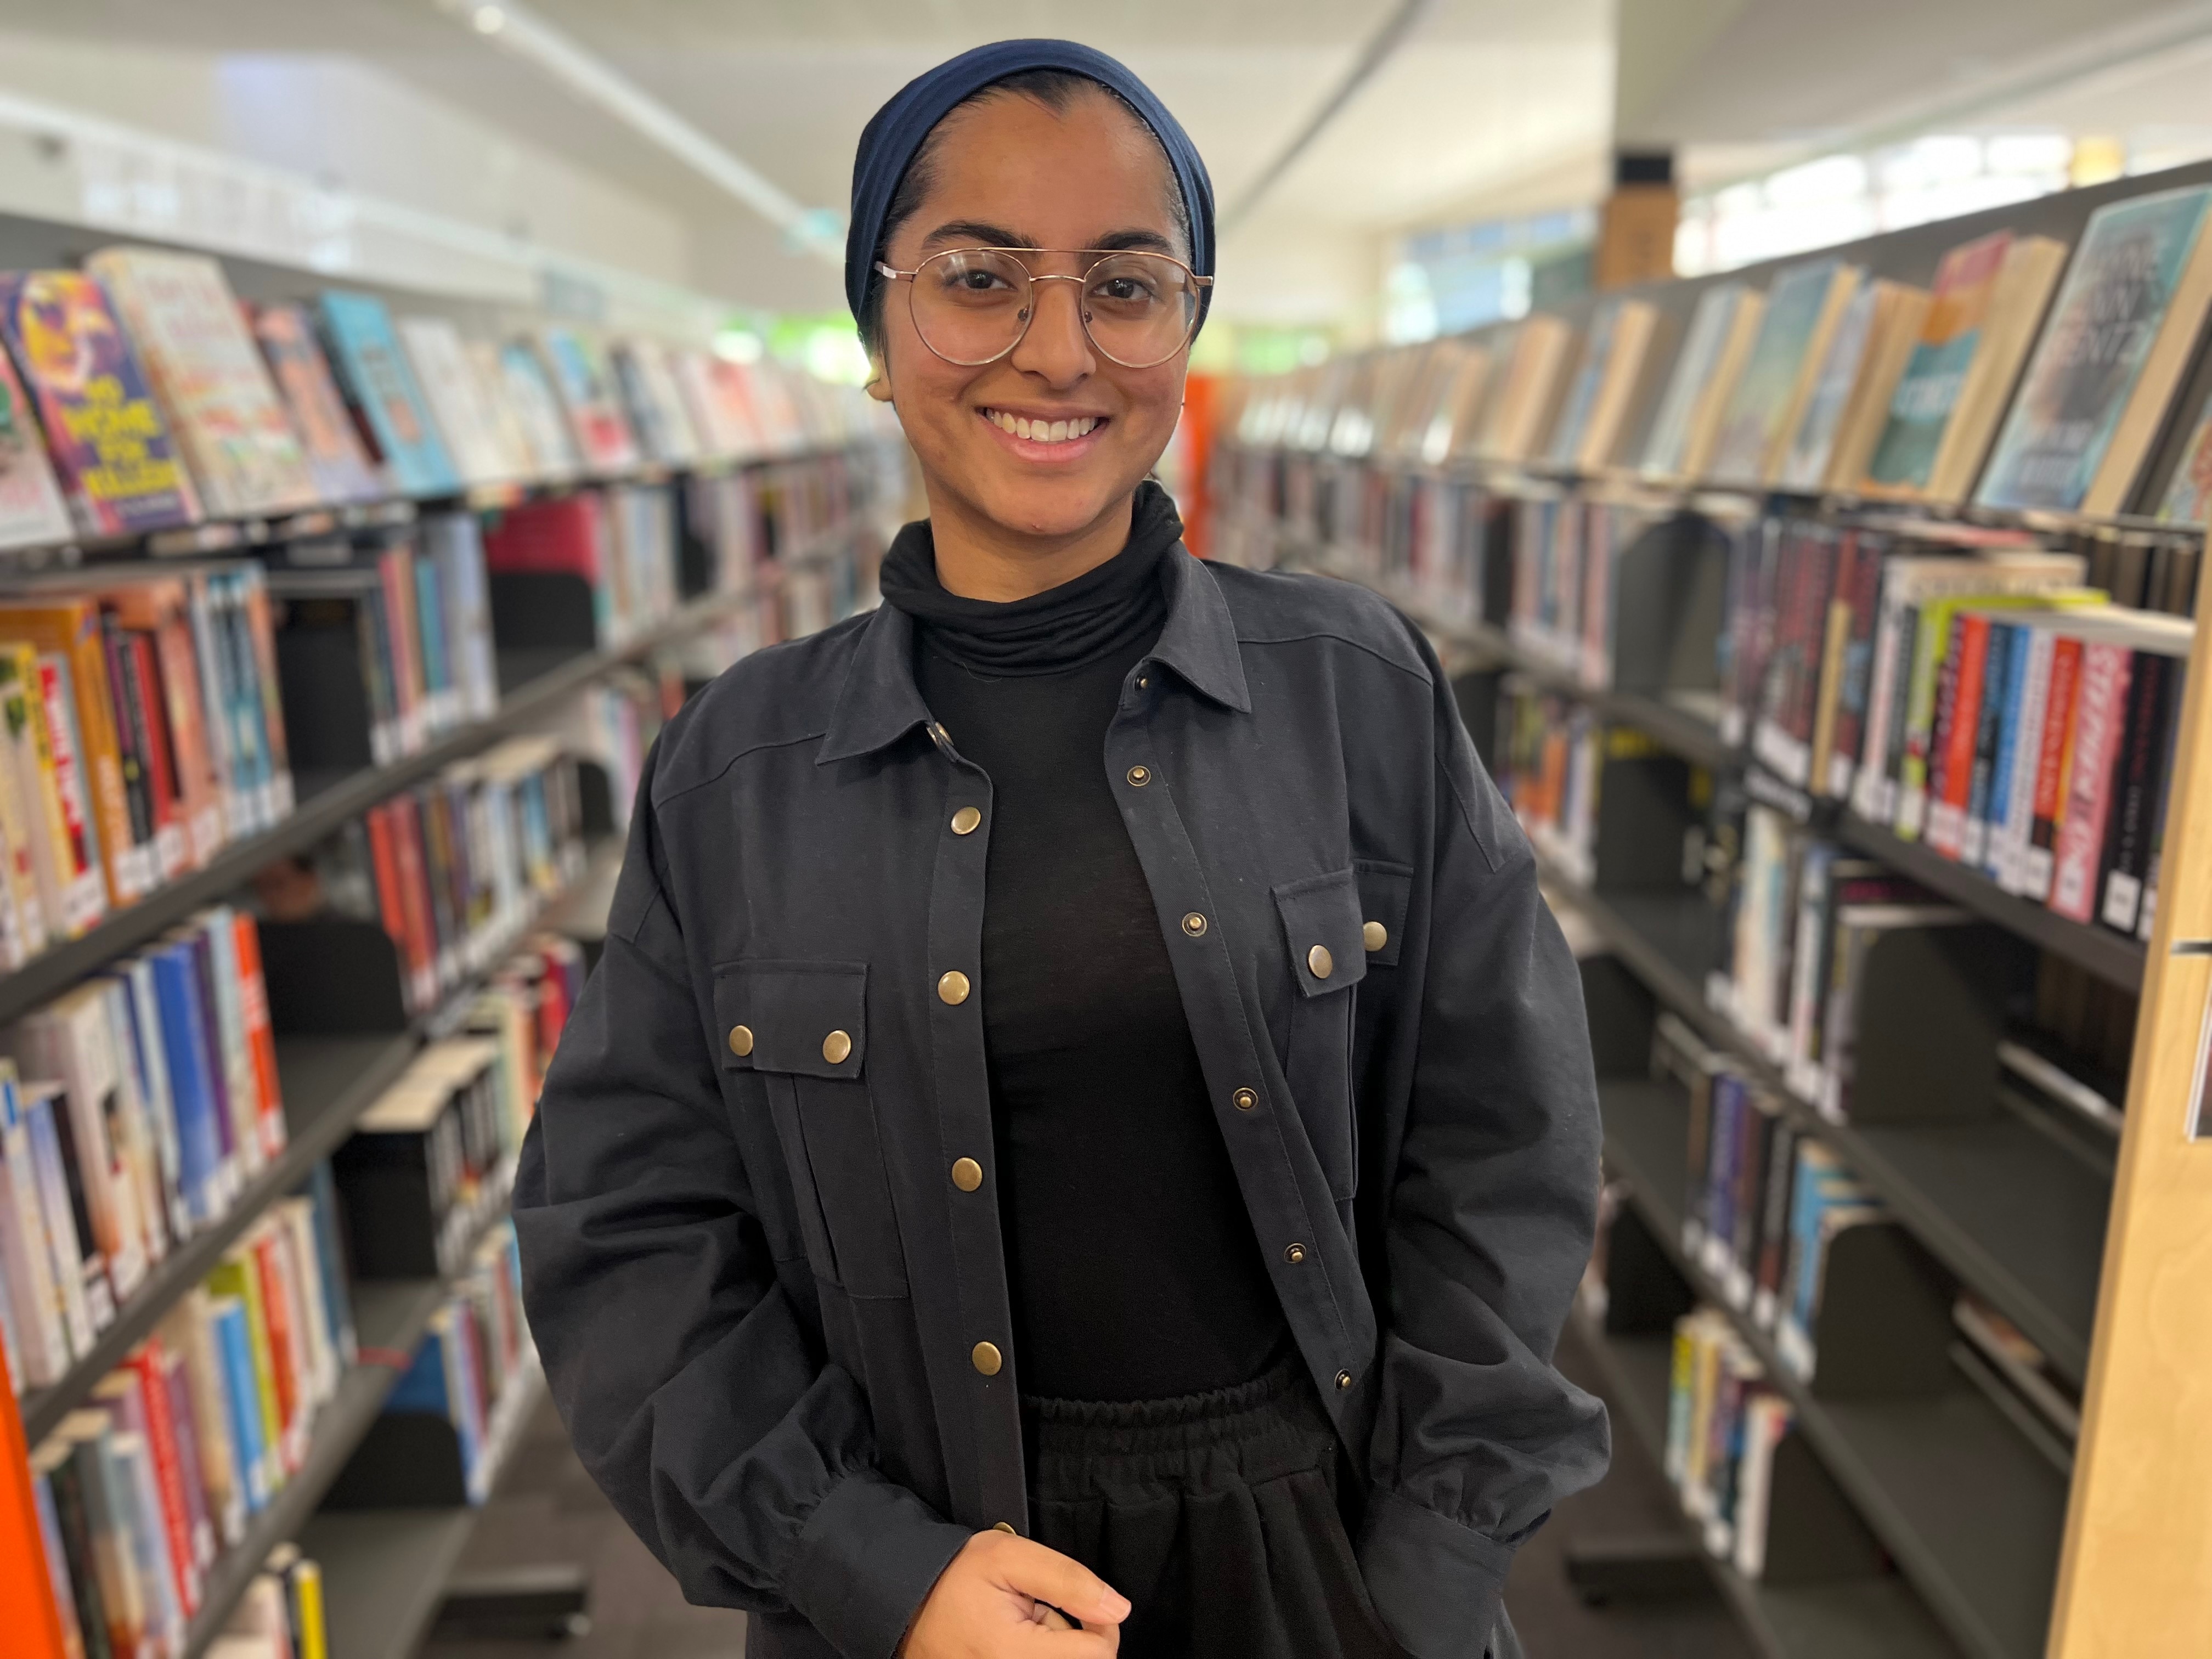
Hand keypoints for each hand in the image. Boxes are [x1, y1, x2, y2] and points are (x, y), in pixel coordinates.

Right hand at [899, 1530, 1129, 1657]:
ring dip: (1054, 1649)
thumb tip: (1118, 1609)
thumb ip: (1068, 1580)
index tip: (1082, 1603)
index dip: (1102, 1625)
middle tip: (1041, 1611)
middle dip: (1074, 1638)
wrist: (906, 1602)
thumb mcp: (1010, 1557)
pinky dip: (1038, 1654)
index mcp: (1013, 1654)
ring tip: (1023, 1625)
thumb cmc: (953, 1577)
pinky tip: (1018, 1642)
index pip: (1097, 1655)